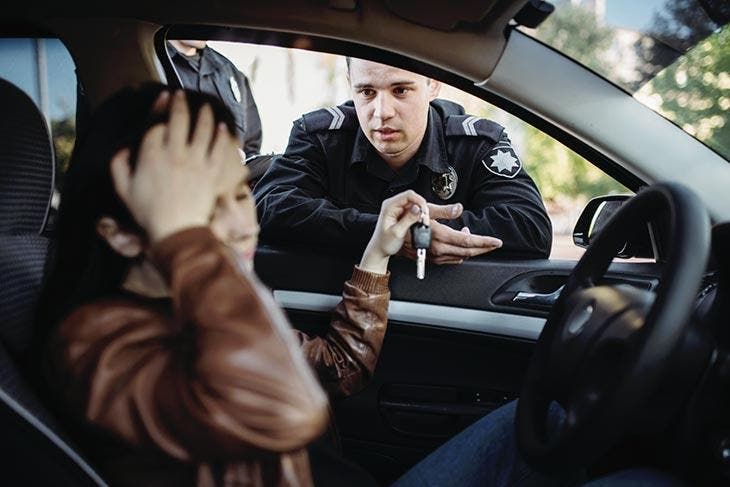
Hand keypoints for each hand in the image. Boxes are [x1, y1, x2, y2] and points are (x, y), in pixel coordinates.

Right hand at [110, 90, 232, 241]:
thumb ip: (118, 165)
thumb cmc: (148, 212)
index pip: (156, 124)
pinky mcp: (212, 172)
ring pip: (202, 129)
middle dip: (180, 103)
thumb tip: (123, 148)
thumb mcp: (123, 189)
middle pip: (179, 119)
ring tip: (205, 105)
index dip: (159, 108)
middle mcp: (174, 153)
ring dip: (204, 114)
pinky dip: (221, 136)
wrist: (176, 231)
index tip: (162, 98)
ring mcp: (196, 162)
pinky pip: (219, 148)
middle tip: (181, 95)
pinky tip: (223, 128)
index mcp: (151, 155)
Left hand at [360, 190, 428, 273]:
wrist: (380, 250)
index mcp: (389, 206)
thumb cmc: (384, 243)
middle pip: (413, 198)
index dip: (420, 202)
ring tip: (422, 223)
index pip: (408, 195)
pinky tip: (419, 223)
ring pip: (415, 204)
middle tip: (424, 220)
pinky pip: (414, 211)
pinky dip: (419, 216)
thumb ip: (408, 219)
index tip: (425, 212)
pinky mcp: (402, 214)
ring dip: (421, 213)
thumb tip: (418, 208)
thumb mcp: (398, 232)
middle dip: (422, 208)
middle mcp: (393, 205)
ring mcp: (398, 209)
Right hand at [401, 202, 502, 264]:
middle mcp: (440, 249)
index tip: (496, 242)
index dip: (485, 242)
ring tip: (477, 241)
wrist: (391, 240)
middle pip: (469, 251)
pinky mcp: (433, 259)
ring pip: (462, 255)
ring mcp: (437, 256)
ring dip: (473, 249)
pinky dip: (461, 251)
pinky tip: (461, 243)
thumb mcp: (426, 212)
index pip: (469, 241)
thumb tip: (460, 208)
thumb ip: (445, 211)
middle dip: (484, 248)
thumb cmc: (407, 223)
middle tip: (494, 244)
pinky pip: (453, 258)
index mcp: (441, 236)